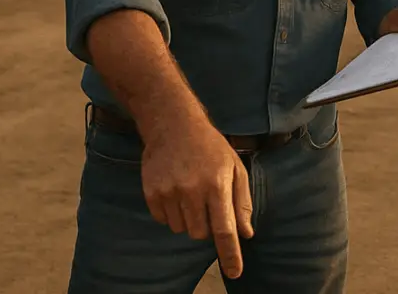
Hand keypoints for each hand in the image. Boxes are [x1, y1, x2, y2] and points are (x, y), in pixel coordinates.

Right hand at [140, 117, 253, 278]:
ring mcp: (169, 192)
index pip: (225, 229)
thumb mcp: (234, 167)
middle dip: (206, 226)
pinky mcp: (152, 193)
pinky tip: (175, 189)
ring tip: (190, 191)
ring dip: (188, 218)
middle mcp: (192, 190)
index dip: (230, 254)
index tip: (234, 272)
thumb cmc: (210, 147)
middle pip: (201, 234)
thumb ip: (241, 201)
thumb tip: (246, 233)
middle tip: (206, 202)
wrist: (173, 124)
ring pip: (182, 229)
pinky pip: (164, 220)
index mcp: (217, 185)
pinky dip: (171, 213)